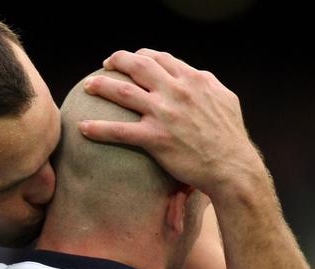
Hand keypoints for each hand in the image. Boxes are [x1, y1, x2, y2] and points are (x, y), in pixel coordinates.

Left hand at [79, 49, 264, 197]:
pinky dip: (98, 129)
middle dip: (118, 61)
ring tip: (87, 86)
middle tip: (105, 65)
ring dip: (101, 86)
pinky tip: (83, 128)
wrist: (231, 167)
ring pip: (123, 93)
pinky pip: (119, 131)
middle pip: (139, 66)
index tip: (132, 60)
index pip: (162, 59)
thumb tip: (198, 79)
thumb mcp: (225, 100)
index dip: (143, 56)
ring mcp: (164, 114)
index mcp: (194, 79)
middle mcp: (177, 91)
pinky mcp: (155, 139)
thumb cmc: (230, 139)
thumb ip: (207, 86)